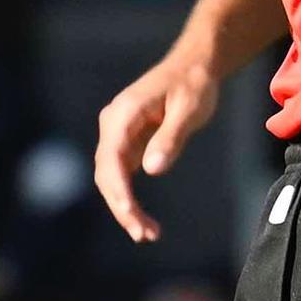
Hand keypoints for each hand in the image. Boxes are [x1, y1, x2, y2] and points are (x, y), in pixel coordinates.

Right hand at [95, 48, 220, 243]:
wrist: (194, 66)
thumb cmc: (193, 83)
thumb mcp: (189, 109)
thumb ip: (171, 138)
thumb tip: (152, 169)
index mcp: (123, 114)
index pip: (111, 158)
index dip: (117, 189)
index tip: (129, 212)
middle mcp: (113, 125)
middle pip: (107, 174)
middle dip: (122, 207)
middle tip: (144, 234)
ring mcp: (117, 134)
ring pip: (112, 178)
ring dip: (125, 207)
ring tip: (147, 233)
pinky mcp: (127, 143)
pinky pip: (122, 175)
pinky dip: (130, 198)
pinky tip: (143, 219)